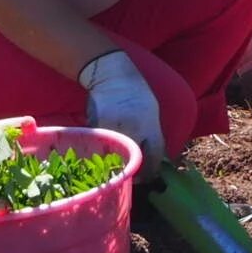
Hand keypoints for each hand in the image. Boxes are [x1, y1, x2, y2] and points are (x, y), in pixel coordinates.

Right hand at [79, 50, 166, 165]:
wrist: (113, 75)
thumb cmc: (137, 94)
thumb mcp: (152, 113)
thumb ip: (152, 135)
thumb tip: (154, 160)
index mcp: (150, 125)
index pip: (153, 157)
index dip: (151, 171)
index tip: (148, 177)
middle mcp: (132, 128)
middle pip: (133, 159)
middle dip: (133, 170)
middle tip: (132, 176)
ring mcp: (114, 127)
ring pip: (115, 155)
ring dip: (116, 163)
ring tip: (117, 166)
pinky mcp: (97, 125)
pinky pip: (101, 145)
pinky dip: (103, 151)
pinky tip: (105, 151)